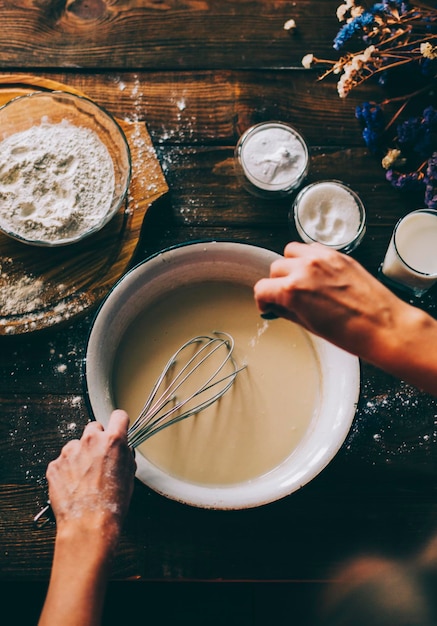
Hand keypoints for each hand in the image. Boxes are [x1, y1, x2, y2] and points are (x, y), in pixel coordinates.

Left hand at [46, 409, 135, 547]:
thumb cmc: (111, 505)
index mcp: (113, 441)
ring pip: (76, 444)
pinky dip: (67, 470)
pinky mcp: (55, 464)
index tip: (118, 428)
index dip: (119, 423)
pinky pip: (63, 460)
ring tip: (85, 477)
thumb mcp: (129, 476)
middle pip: (94, 427)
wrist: (88, 524)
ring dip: (80, 455)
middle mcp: (90, 441)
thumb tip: (122, 450)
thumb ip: (125, 456)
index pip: (118, 416)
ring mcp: (70, 452)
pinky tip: (74, 485)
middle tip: (99, 458)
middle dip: (97, 439)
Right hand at [254, 242, 403, 354]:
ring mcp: (322, 259)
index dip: (263, 300)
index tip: (269, 305)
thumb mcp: (310, 326)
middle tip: (285, 296)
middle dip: (276, 283)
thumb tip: (277, 306)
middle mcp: (304, 269)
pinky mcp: (338, 255)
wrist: (383, 326)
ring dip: (291, 265)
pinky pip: (312, 248)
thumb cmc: (351, 332)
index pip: (262, 288)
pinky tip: (316, 272)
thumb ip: (288, 311)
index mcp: (292, 290)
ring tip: (300, 279)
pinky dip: (309, 257)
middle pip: (275, 268)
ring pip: (291, 252)